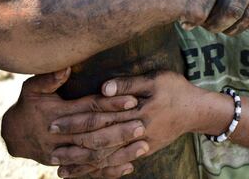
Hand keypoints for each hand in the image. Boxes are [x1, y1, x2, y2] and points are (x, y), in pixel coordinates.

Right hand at [1, 69, 147, 171]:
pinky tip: (129, 166)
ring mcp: (63, 153)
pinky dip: (109, 170)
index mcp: (57, 114)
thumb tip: (66, 66)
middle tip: (142, 123)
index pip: (88, 108)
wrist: (14, 135)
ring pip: (95, 155)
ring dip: (119, 152)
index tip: (131, 99)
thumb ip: (49, 78)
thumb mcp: (32, 89)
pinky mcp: (66, 165)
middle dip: (119, 129)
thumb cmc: (28, 105)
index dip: (110, 104)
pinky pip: (89, 170)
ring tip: (143, 145)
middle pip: (95, 133)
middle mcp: (61, 136)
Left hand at [57, 71, 195, 177]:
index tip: (53, 123)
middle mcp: (136, 133)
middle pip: (99, 142)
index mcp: (136, 112)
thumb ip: (128, 84)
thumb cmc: (176, 90)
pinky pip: (119, 165)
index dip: (75, 122)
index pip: (99, 119)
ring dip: (84, 165)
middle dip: (74, 147)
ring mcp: (141, 145)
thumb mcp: (155, 79)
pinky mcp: (144, 151)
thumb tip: (102, 90)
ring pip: (108, 159)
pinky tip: (88, 173)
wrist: (198, 111)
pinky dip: (102, 171)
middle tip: (50, 151)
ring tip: (61, 170)